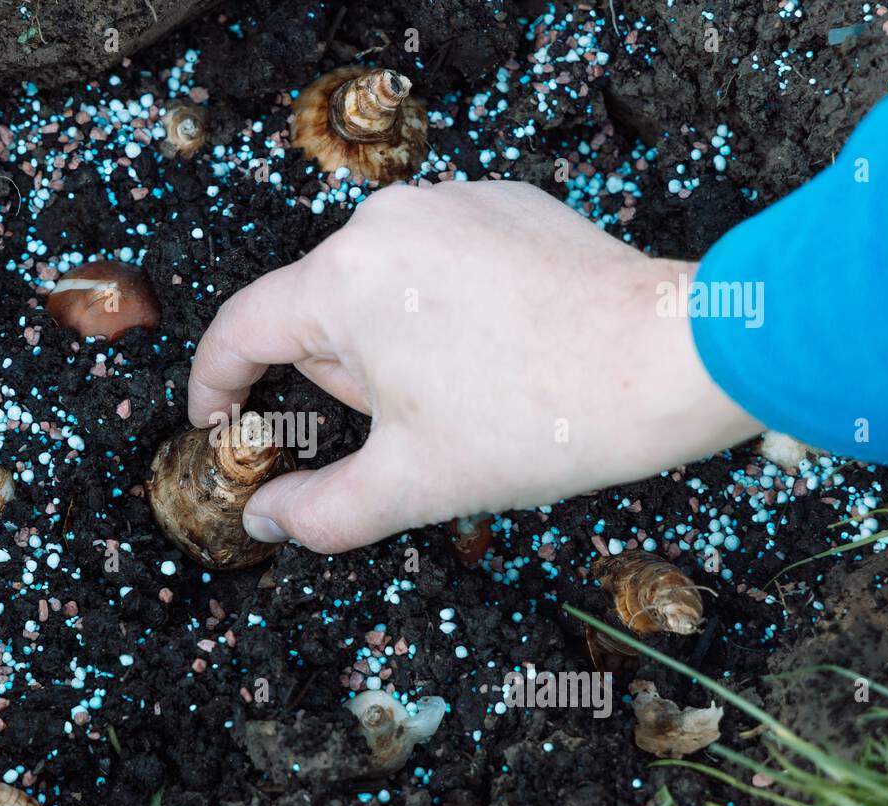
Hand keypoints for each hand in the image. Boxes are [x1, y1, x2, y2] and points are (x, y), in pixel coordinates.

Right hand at [187, 181, 760, 553]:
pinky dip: (444, 312)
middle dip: (346, 382)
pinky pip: (437, 263)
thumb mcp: (411, 484)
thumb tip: (265, 522)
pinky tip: (497, 353)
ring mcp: (450, 201)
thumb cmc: (538, 420)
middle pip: (321, 315)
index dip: (218, 385)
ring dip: (395, 349)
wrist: (670, 363)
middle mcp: (387, 221)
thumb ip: (318, 512)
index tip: (216, 422)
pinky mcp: (503, 204)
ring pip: (379, 290)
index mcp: (345, 280)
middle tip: (411, 431)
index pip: (243, 329)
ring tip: (468, 394)